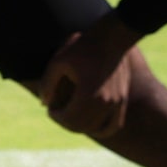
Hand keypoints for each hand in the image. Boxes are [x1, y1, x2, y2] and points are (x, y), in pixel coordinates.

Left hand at [38, 14, 138, 138]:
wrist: (112, 37)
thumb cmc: (84, 46)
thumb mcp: (59, 61)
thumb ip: (47, 84)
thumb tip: (44, 103)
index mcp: (89, 95)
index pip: (69, 119)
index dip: (56, 117)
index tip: (50, 108)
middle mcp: (105, 103)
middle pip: (82, 127)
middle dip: (66, 122)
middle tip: (58, 111)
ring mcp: (117, 103)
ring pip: (97, 128)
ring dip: (82, 126)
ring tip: (72, 115)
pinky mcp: (122, 100)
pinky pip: (114, 125)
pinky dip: (101, 129)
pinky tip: (91, 125)